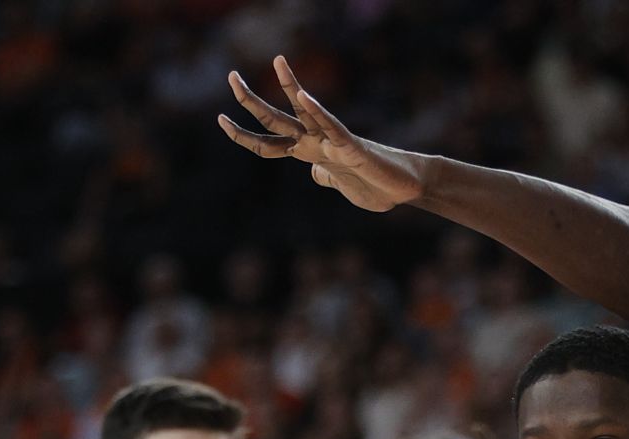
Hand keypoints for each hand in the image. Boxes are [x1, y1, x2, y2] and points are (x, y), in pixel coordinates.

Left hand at [219, 56, 425, 211]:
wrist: (407, 188)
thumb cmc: (377, 186)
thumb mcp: (342, 186)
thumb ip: (326, 176)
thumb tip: (314, 172)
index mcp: (310, 153)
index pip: (269, 143)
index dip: (243, 134)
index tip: (221, 120)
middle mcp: (317, 142)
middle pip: (276, 119)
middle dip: (250, 101)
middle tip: (231, 77)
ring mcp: (333, 141)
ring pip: (306, 111)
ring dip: (291, 86)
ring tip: (277, 60)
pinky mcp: (352, 146)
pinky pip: (333, 127)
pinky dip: (318, 112)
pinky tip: (303, 95)